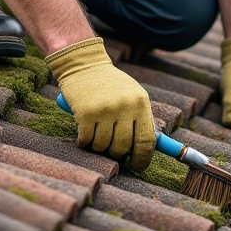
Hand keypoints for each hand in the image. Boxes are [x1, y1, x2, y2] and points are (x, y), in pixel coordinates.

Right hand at [46, 38, 155, 168]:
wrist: (85, 65)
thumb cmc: (110, 84)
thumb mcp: (132, 95)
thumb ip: (141, 119)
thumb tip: (147, 149)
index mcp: (141, 102)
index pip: (147, 140)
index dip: (143, 158)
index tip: (138, 166)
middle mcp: (124, 106)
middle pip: (122, 147)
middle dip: (116, 153)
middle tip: (111, 148)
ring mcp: (104, 110)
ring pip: (102, 146)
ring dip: (98, 146)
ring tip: (97, 134)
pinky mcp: (85, 113)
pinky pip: (85, 141)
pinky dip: (84, 141)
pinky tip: (84, 132)